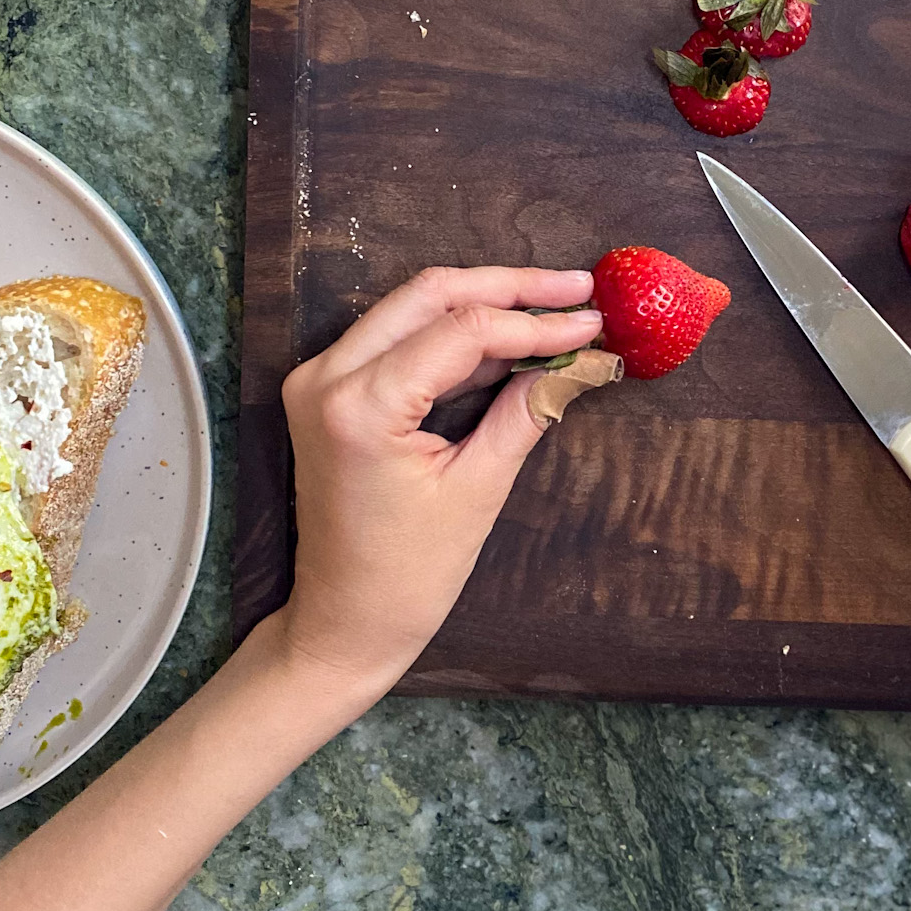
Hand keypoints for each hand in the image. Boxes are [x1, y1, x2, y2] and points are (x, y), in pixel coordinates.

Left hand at [274, 265, 602, 698]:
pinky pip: (396, 339)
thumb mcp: (478, 490)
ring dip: (484, 304)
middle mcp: (326, 377)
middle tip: (578, 289)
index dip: (535, 321)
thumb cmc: (407, 577)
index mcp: (360, 406)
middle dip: (510, 289)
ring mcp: (318, 380)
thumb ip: (525, 412)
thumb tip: (576, 362)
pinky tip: (510, 338)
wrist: (343, 622)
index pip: (461, 330)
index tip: (592, 321)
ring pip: (411, 307)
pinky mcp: (327, 391)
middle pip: (430, 295)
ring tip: (555, 307)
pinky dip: (452, 334)